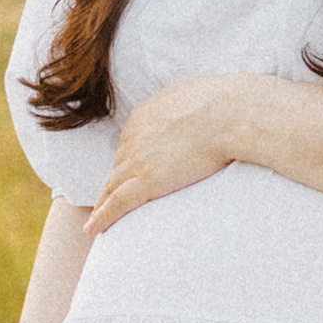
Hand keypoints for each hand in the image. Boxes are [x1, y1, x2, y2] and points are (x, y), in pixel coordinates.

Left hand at [86, 73, 261, 237]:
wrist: (229, 115)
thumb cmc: (224, 103)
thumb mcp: (195, 93)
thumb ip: (184, 103)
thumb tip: (192, 105)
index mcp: (144, 116)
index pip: (131, 144)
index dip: (131, 161)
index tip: (131, 174)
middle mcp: (134, 137)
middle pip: (120, 166)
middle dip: (118, 183)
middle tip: (113, 200)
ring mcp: (138, 160)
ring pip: (113, 186)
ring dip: (104, 203)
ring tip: (97, 219)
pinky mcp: (146, 182)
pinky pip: (117, 203)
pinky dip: (102, 217)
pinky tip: (93, 229)